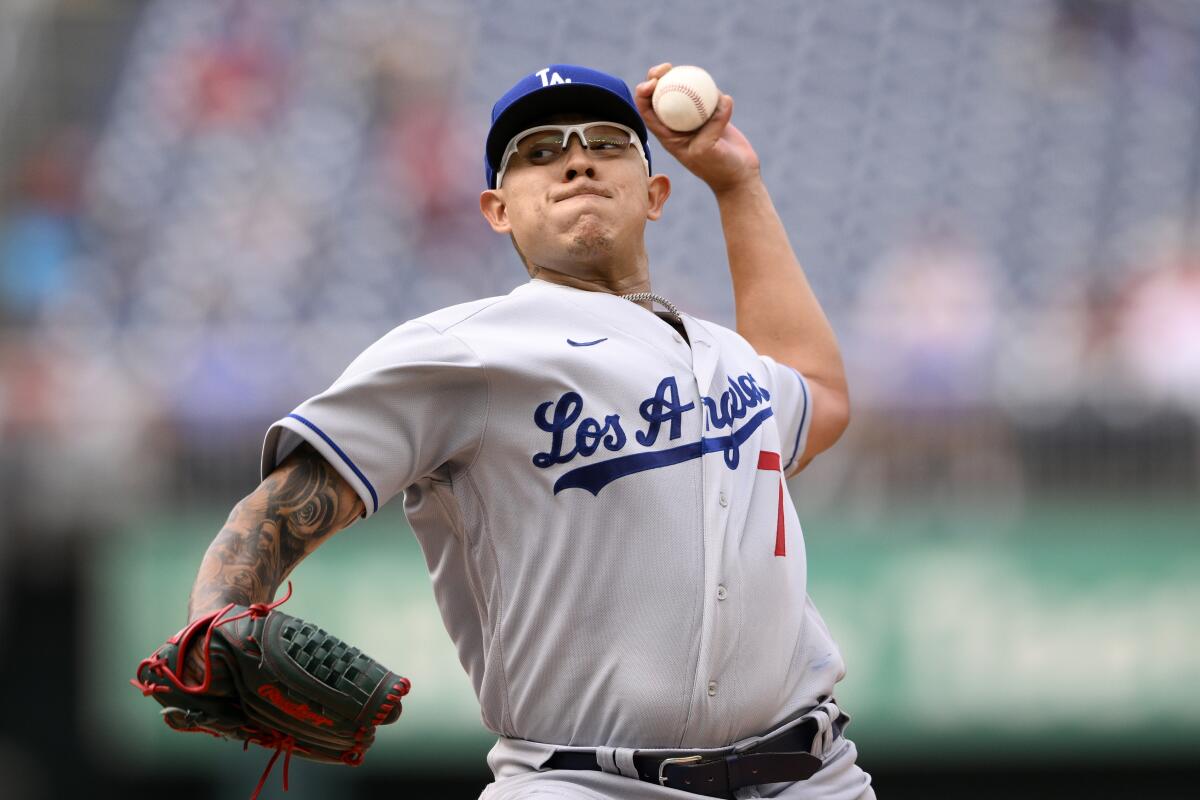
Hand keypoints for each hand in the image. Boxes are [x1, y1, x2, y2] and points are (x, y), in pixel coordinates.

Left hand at [634, 63, 761, 193]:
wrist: (739, 175)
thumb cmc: (718, 168)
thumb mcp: (706, 150)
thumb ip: (711, 125)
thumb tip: (721, 98)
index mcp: (666, 134)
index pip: (646, 110)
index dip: (643, 92)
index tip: (653, 82)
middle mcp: (678, 124)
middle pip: (662, 94)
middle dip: (658, 76)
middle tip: (667, 67)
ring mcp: (695, 118)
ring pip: (686, 91)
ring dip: (688, 79)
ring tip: (695, 74)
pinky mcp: (713, 115)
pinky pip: (711, 96)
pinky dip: (715, 93)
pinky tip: (721, 96)